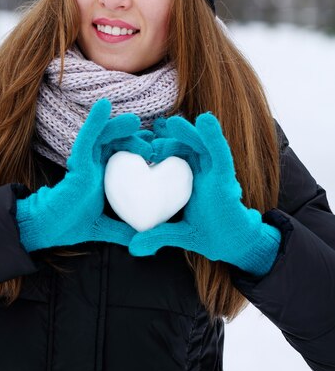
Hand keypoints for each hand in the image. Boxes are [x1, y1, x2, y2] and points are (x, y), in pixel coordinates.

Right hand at [16, 99, 147, 251]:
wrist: (47, 229)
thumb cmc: (70, 224)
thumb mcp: (104, 228)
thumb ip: (122, 230)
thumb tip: (143, 240)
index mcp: (103, 176)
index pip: (124, 156)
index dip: (140, 149)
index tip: (159, 150)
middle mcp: (95, 165)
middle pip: (118, 143)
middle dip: (135, 139)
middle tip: (153, 144)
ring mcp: (86, 161)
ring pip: (105, 135)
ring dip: (120, 125)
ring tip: (135, 121)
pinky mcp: (77, 161)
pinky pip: (88, 136)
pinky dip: (96, 120)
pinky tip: (104, 105)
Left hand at [129, 113, 280, 275]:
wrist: (237, 246)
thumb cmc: (211, 234)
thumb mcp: (179, 234)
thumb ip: (158, 235)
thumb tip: (133, 248)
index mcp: (187, 179)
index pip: (171, 157)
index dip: (157, 148)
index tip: (140, 143)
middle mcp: (200, 171)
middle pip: (183, 147)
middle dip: (168, 138)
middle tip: (150, 136)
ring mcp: (214, 172)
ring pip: (200, 145)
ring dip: (187, 132)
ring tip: (171, 123)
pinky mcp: (226, 177)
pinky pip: (220, 153)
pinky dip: (213, 137)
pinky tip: (205, 121)